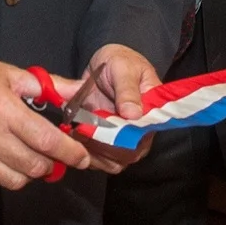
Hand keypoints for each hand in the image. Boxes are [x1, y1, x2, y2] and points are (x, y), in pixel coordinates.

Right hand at [0, 51, 92, 188]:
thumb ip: (47, 86)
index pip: (46, 140)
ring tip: (29, 157)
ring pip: (14, 181)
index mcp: (2, 108)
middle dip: (51, 164)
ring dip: (28, 173)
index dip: (69, 153)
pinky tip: (4, 158)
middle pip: (34, 166)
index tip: (80, 157)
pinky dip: (4, 174)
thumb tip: (77, 91)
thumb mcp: (9, 73)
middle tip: (54, 155)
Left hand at [58, 44, 158, 173]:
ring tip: (76, 131)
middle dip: (101, 147)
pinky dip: (84, 152)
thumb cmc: (121, 62)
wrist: (106, 63)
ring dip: (91, 152)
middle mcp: (141, 132)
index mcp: (152, 115)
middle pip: (126, 155)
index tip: (96, 129)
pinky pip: (99, 159)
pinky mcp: (108, 143)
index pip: (141, 139)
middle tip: (81, 129)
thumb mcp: (124, 68)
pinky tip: (73, 135)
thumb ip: (127, 90)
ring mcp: (125, 140)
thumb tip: (134, 114)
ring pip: (112, 162)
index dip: (119, 140)